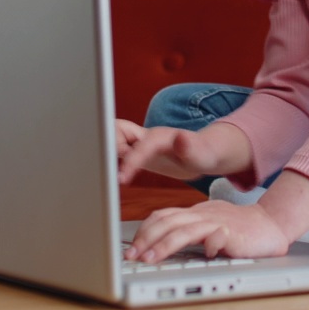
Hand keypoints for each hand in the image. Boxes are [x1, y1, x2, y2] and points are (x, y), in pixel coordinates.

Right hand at [116, 122, 250, 184]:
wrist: (203, 152)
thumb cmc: (204, 155)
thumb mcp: (201, 155)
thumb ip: (190, 147)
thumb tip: (180, 137)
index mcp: (159, 137)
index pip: (139, 146)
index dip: (129, 161)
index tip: (121, 178)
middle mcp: (145, 136)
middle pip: (115, 130)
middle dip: (107, 147)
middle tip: (105, 171)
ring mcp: (139, 142)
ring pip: (111, 137)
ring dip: (104, 152)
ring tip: (104, 174)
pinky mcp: (136, 150)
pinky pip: (115, 149)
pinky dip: (108, 159)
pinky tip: (109, 176)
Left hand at [124, 200, 289, 262]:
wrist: (270, 224)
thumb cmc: (237, 227)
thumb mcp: (206, 224)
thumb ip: (186, 229)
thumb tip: (156, 243)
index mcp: (194, 213)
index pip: (162, 216)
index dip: (144, 231)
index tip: (131, 248)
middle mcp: (202, 215)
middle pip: (168, 222)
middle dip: (146, 239)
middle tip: (133, 256)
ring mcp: (218, 223)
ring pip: (186, 231)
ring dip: (165, 245)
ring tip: (151, 259)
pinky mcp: (234, 234)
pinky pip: (219, 237)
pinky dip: (210, 245)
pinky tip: (205, 254)